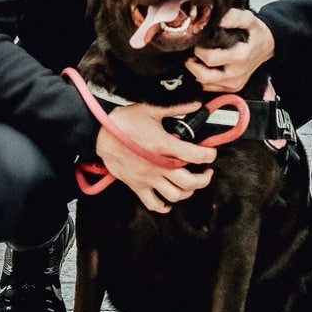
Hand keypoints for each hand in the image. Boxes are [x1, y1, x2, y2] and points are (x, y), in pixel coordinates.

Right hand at [95, 102, 216, 212]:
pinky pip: (153, 204)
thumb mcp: (151, 110)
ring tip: (192, 184)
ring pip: (175, 195)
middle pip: (190, 182)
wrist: (100, 135)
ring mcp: (148, 178)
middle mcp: (158, 166)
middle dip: (204, 179)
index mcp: (164, 146)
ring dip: (188, 192)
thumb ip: (176, 109)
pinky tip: (169, 201)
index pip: (196, 155)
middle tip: (207, 171)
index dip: (209, 155)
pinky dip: (164, 206)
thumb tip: (195, 105)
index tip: (211, 152)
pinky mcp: (137, 186)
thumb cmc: (124, 122)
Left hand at [185, 9, 274, 92]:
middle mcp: (237, 73)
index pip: (210, 59)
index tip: (199, 42)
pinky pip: (211, 87)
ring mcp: (235, 83)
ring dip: (197, 71)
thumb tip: (217, 19)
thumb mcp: (249, 19)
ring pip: (205, 83)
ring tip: (198, 58)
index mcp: (240, 56)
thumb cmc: (256, 34)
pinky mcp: (233, 88)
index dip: (199, 50)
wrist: (268, 46)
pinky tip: (207, 67)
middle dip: (193, 63)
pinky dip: (204, 78)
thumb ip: (233, 17)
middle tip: (194, 52)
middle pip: (204, 76)